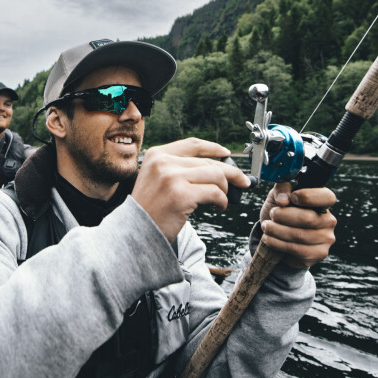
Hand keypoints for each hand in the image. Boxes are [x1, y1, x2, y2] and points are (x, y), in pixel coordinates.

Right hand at [132, 138, 250, 242]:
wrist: (134, 232)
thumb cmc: (149, 209)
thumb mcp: (156, 179)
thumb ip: (178, 168)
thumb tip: (217, 167)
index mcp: (157, 154)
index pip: (192, 145)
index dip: (213, 148)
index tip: (227, 154)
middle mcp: (164, 162)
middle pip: (209, 162)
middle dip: (231, 173)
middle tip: (242, 182)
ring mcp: (172, 178)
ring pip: (216, 176)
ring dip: (225, 189)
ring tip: (223, 199)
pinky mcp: (182, 195)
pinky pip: (215, 193)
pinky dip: (222, 201)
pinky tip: (219, 207)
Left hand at [259, 182, 336, 268]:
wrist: (278, 237)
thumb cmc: (281, 213)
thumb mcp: (278, 196)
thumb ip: (281, 189)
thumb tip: (283, 200)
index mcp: (323, 202)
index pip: (326, 197)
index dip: (308, 197)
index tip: (291, 198)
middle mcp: (329, 220)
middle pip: (308, 218)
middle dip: (284, 216)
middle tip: (272, 214)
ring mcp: (326, 238)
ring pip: (300, 235)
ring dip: (277, 230)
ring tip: (266, 226)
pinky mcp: (318, 253)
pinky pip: (296, 249)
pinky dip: (277, 243)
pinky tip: (268, 239)